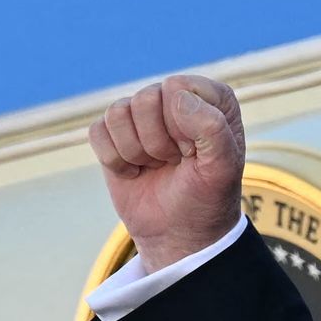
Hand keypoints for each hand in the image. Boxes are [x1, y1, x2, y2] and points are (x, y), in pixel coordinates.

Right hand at [88, 74, 246, 272]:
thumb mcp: (223, 168)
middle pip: (145, 98)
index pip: (179, 88)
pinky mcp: (114, 134)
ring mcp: (142, 115)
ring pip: (117, 113)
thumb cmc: (207, 197)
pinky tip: (135, 171)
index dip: (183, 125)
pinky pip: (97, 131)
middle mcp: (176, 98)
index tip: (195, 152)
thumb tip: (175, 97)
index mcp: (211, 98)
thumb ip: (212, 127)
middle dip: (158, 141)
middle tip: (175, 161)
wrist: (179, 233)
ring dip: (135, 151)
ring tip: (156, 165)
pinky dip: (114, 160)